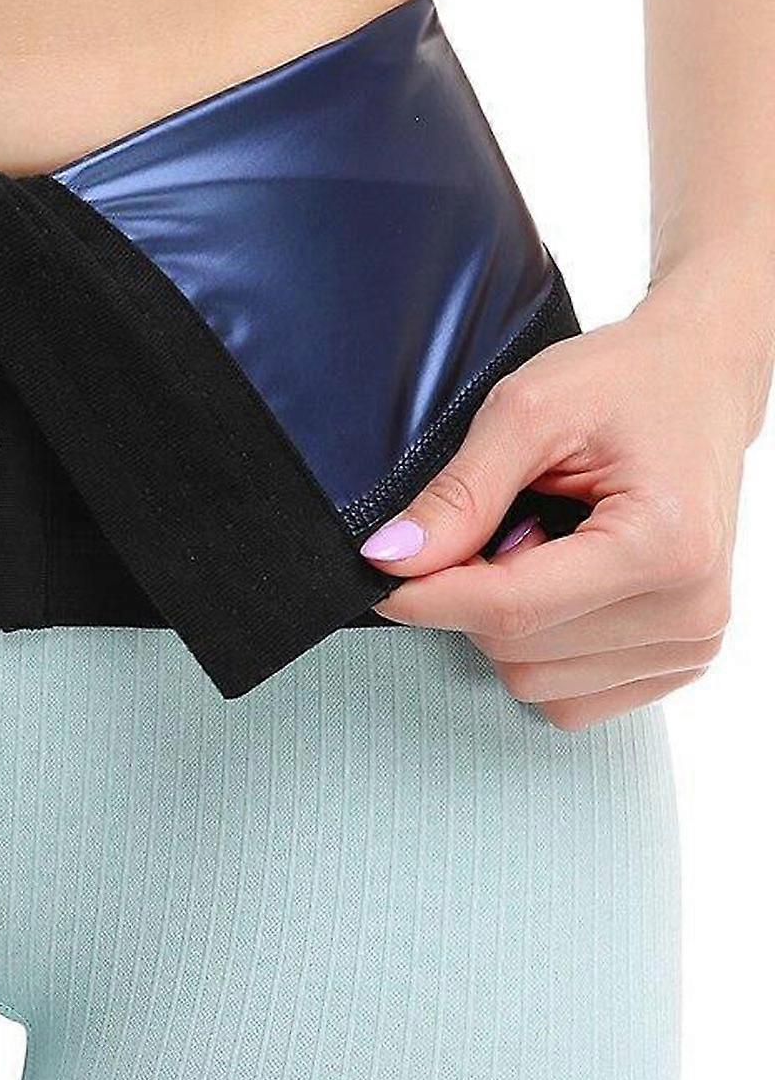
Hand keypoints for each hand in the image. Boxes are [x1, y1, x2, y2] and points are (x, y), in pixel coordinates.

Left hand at [359, 275, 766, 729]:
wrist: (699, 384)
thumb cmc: (627, 384)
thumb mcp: (528, 410)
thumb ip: (461, 492)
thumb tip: (393, 557)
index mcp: (664, 547)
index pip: (510, 610)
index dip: (426, 594)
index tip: (380, 569)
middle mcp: (690, 610)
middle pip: (515, 649)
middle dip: (471, 593)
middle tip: (496, 521)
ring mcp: (690, 644)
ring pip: (534, 680)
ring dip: (505, 620)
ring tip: (539, 541)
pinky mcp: (678, 661)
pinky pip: (568, 696)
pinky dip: (538, 647)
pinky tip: (558, 581)